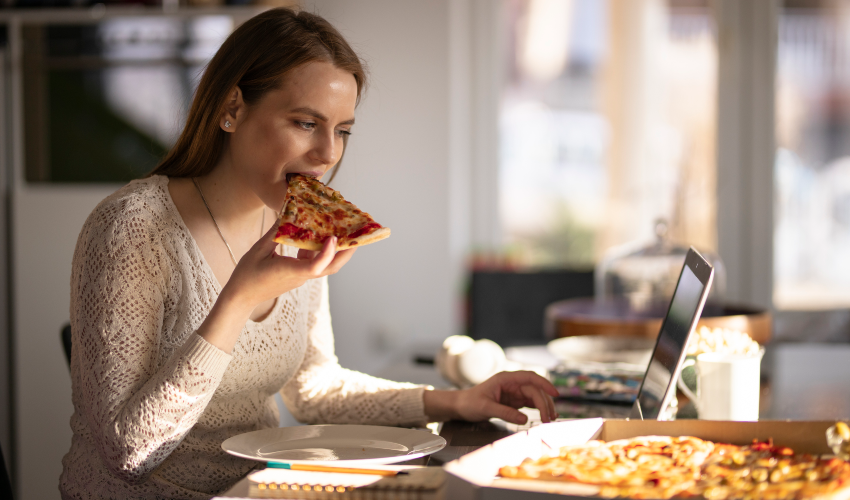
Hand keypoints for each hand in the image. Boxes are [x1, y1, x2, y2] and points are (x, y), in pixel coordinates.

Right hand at [223, 223, 355, 309]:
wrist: (242, 297)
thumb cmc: (247, 275)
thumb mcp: (258, 250)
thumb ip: (275, 232)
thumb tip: (289, 213)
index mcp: (290, 272)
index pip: (315, 266)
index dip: (328, 253)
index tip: (334, 238)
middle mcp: (301, 276)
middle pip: (330, 267)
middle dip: (346, 251)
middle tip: (356, 233)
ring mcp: (301, 276)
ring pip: (326, 265)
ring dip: (338, 250)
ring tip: (345, 231)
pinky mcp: (299, 275)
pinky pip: (316, 262)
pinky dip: (323, 249)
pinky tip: (321, 234)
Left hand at [423, 371, 558, 423]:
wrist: (462, 406)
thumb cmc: (470, 403)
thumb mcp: (486, 408)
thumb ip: (505, 413)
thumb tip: (524, 419)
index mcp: (506, 378)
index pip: (529, 378)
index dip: (544, 384)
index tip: (554, 393)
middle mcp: (512, 383)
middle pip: (535, 389)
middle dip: (544, 402)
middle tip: (549, 418)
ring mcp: (515, 392)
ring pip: (535, 396)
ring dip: (544, 406)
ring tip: (551, 419)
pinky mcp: (515, 401)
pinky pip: (531, 403)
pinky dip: (539, 409)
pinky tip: (546, 416)